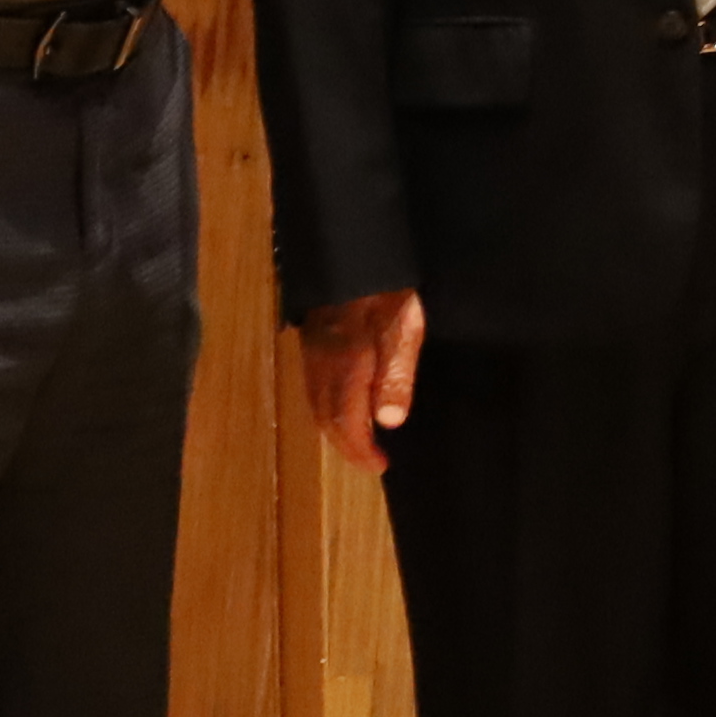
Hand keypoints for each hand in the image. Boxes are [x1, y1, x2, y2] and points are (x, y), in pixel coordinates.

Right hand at [294, 292, 427, 474]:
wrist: (351, 250)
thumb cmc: (385, 289)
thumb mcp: (404, 329)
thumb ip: (397, 375)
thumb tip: (388, 421)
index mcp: (347, 368)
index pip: (346, 424)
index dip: (360, 451)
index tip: (378, 465)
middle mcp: (323, 365)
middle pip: (327, 418)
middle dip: (346, 445)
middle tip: (369, 459)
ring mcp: (313, 352)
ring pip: (317, 403)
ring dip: (334, 427)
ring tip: (358, 440)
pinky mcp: (311, 340)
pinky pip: (314, 385)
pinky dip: (327, 405)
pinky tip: (341, 403)